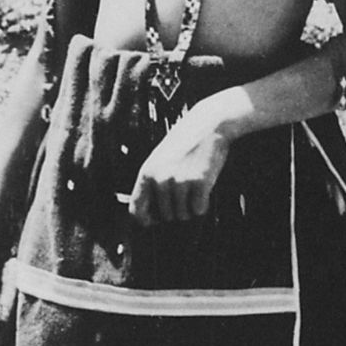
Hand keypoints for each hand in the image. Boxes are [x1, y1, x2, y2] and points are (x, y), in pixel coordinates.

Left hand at [129, 104, 233, 224]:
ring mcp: (179, 181)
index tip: (155, 221)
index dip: (146, 220)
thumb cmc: (184, 143)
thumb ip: (152, 184)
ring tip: (194, 188)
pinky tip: (204, 189)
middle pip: (165, 216)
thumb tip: (150, 217)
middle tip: (185, 193)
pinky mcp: (199, 183)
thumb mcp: (159, 160)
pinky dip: (203, 205)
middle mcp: (160, 179)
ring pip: (183, 215)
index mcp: (146, 173)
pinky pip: (199, 210)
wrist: (208, 124)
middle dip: (176, 210)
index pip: (136, 210)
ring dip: (190, 208)